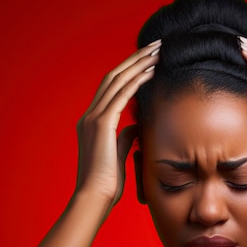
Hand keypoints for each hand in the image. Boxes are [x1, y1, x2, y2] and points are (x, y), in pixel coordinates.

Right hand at [75, 40, 160, 204]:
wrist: (93, 199)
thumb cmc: (107, 184)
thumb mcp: (118, 155)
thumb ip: (125, 137)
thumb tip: (136, 127)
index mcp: (91, 122)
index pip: (111, 87)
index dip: (129, 70)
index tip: (148, 60)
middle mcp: (89, 116)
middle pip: (113, 76)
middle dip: (135, 59)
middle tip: (155, 46)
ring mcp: (93, 118)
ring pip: (116, 80)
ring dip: (138, 64)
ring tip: (157, 52)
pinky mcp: (101, 125)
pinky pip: (120, 95)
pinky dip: (136, 81)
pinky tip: (151, 72)